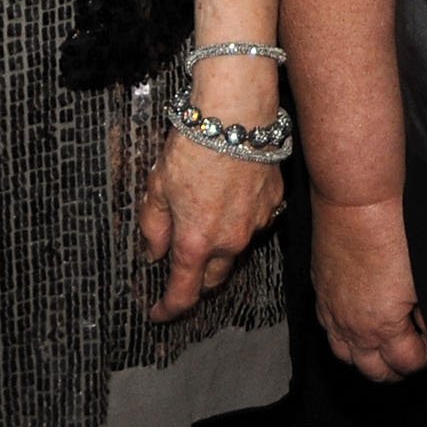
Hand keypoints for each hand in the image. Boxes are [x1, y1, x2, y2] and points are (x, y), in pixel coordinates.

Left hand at [138, 135, 282, 320]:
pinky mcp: (273, 203)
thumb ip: (153, 227)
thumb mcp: (156, 186)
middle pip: (214, 279)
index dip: (168, 309)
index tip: (158, 314)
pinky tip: (229, 198)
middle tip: (181, 267)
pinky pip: (253, 223)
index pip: (183, 293)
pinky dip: (239, 221)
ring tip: (205, 219)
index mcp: (195, 241)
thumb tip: (154, 253)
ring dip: (219, 248)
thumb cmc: (192, 146)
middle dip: (197, 280)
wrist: (236, 113)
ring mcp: (255, 223)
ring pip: (235, 251)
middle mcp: (229, 240)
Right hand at [310, 193, 426, 380]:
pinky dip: (346, 338)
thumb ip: (426, 310)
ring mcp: (332, 312)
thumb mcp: (422, 277)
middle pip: (375, 371)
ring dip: (369, 358)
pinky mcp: (320, 294)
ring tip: (388, 344)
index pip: (408, 362)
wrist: (355, 200)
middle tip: (414, 349)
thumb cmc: (393, 231)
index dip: (426, 356)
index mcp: (382, 326)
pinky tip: (361, 323)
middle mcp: (352, 327)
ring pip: (348, 358)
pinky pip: (330, 333)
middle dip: (398, 367)